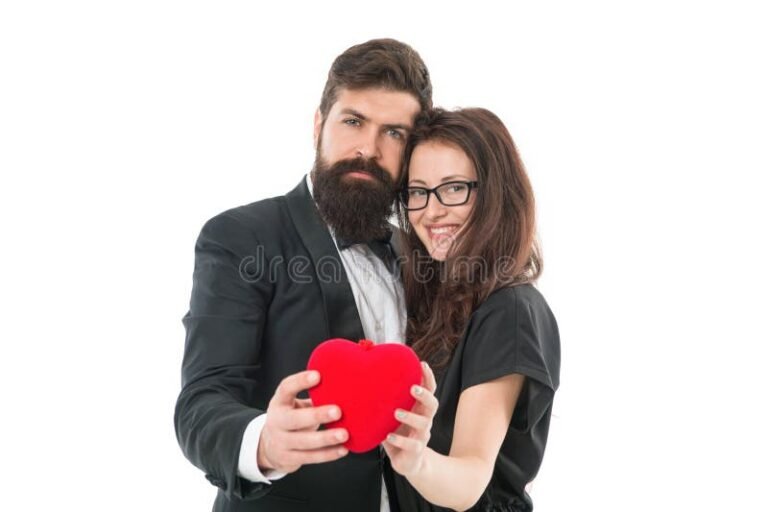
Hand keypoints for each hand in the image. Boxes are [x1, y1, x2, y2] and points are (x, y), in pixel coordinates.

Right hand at [257, 370, 348, 473]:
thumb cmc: (291, 418)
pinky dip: (328, 454)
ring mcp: (281, 442)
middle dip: (317, 415)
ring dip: (326, 438)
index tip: (318, 375)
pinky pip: (310, 457)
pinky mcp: (288, 458)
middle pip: (294, 419)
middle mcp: (277, 422)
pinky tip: (343, 449)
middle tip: (337, 411)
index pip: (286, 388)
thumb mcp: (294, 405)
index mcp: (279, 403)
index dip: (300, 381)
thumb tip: (343, 387)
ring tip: (344, 434)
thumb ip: (313, 397)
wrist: (268, 447)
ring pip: (304, 441)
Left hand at [382, 362, 438, 476]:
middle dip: (424, 395)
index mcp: (420, 409)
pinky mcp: (416, 451)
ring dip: (410, 416)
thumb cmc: (398, 432)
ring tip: (396, 412)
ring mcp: (422, 436)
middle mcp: (425, 420)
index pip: (429, 390)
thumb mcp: (392, 415)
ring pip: (423, 424)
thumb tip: (368, 375)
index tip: (422, 364)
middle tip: (413, 388)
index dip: (428, 377)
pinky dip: (400, 440)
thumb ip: (387, 400)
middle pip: (432, 405)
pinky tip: (388, 437)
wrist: (408, 462)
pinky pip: (412, 445)